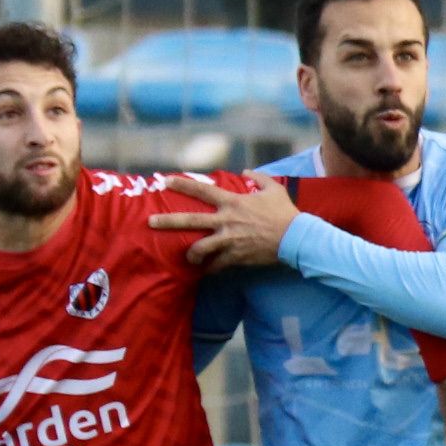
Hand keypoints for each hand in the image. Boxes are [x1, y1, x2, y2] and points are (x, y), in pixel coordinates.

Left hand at [146, 174, 298, 268]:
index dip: (183, 184)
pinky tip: (208, 272)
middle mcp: (226, 221)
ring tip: (188, 258)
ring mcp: (229, 240)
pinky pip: (217, 265)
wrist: (295, 238)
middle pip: (190, 221)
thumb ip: (259, 178)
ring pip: (200, 248)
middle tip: (151, 223)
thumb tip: (247, 172)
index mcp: (232, 202)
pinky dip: (212, 269)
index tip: (166, 181)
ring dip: (191, 254)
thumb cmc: (285, 212)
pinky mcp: (235, 257)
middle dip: (168, 221)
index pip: (202, 190)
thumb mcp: (274, 189)